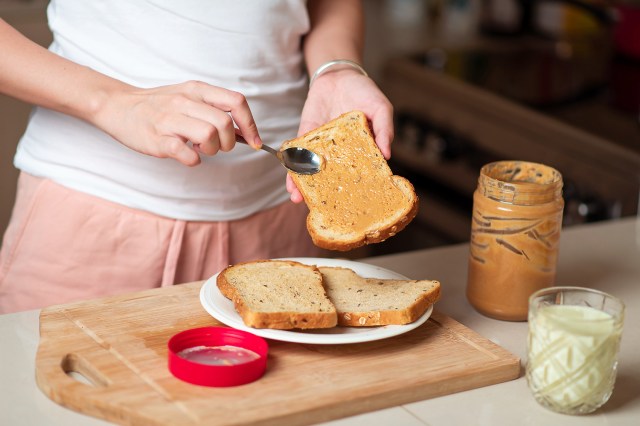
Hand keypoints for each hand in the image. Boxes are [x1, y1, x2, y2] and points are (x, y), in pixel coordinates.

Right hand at [95, 80, 261, 165]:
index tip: (255, 142)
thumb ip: (215, 110)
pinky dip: (193, 159)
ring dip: (212, 150)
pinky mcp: (157, 139)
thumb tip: (246, 133)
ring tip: (200, 148)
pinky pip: (185, 153)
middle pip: (225, 123)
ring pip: (209, 136)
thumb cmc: (159, 106)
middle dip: (229, 143)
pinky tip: (188, 156)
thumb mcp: (189, 97)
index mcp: (197, 90)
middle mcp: (185, 101)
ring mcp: (169, 120)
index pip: (236, 102)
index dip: (250, 125)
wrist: (117, 106)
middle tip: (217, 146)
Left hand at [287, 70, 393, 202]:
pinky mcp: (305, 136)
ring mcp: (321, 146)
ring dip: (303, 184)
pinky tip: (289, 177)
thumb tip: (387, 156)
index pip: (357, 174)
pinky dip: (291, 165)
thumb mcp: (382, 109)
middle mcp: (340, 153)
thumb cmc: (365, 92)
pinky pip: (297, 154)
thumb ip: (385, 130)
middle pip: (331, 177)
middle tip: (319, 208)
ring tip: (298, 198)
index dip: (354, 190)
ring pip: (311, 169)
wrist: (339, 74)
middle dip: (324, 193)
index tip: (350, 206)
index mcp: (360, 151)